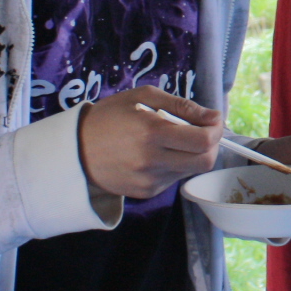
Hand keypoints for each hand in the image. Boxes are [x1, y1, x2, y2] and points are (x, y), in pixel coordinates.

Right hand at [77, 87, 221, 199]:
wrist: (74, 150)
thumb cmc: (109, 117)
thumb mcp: (142, 97)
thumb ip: (181, 106)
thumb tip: (212, 116)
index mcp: (152, 132)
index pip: (203, 140)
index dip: (216, 130)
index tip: (213, 120)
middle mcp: (152, 160)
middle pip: (204, 161)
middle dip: (211, 144)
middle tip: (202, 131)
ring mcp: (150, 180)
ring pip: (191, 170)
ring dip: (192, 154)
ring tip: (173, 140)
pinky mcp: (146, 192)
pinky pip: (174, 178)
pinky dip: (176, 165)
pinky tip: (158, 154)